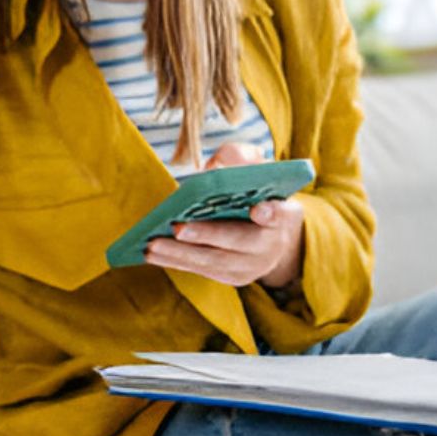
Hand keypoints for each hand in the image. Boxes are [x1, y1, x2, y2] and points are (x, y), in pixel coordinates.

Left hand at [143, 142, 305, 289]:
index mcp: (284, 213)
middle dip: (207, 235)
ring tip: (152, 244)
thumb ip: (241, 158)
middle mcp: (271, 244)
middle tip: (177, 228)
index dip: (270, 212)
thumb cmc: (256, 193)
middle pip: (239, 241)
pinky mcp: (234, 277)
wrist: (272, 235)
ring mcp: (253, 265)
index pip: (280, 213)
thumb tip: (216, 163)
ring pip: (215, 261)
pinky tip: (152, 253)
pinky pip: (202, 269)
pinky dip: (176, 262)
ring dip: (181, 254)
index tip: (258, 209)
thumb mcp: (257, 170)